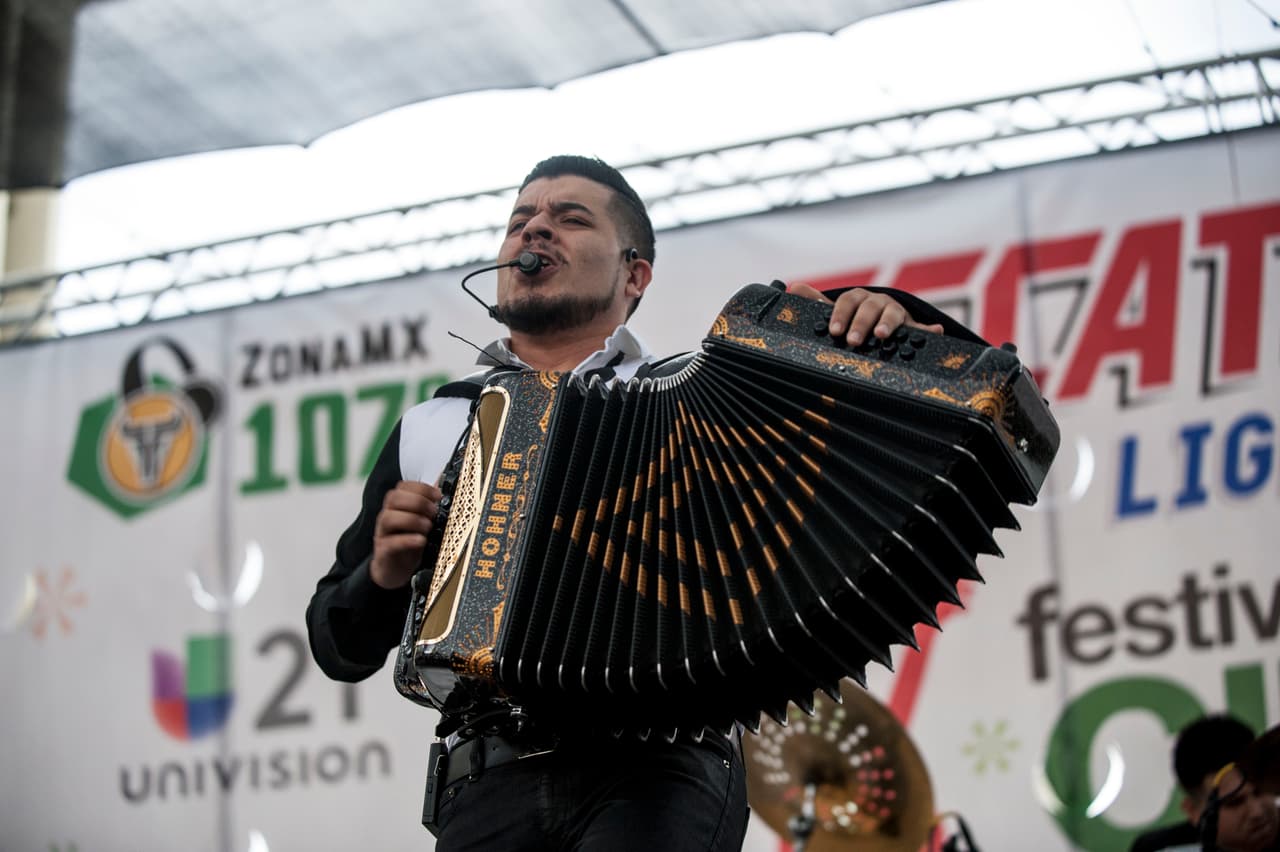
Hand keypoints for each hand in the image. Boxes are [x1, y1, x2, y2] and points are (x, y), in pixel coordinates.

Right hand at [370, 481, 441, 588]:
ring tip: (427, 527)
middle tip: (433, 512)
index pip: (403, 486)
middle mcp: (387, 516)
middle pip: (394, 498)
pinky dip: (407, 540)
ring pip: (389, 518)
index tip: (438, 496)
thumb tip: (441, 487)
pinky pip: (391, 542)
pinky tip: (421, 540)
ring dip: (412, 520)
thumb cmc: (409, 543)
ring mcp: (383, 533)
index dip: (422, 488)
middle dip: (417, 502)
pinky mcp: (383, 551)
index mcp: (396, 506)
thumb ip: (429, 506)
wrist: (395, 569)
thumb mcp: (422, 523)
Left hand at [788, 282, 943, 345]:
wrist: (880, 322)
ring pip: (893, 315)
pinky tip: (936, 332)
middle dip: (861, 323)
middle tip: (854, 340)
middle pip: (869, 309)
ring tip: (882, 335)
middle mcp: (876, 303)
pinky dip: (929, 330)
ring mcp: (895, 314)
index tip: (834, 330)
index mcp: (857, 299)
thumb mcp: (834, 312)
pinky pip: (922, 329)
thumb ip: (815, 303)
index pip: (847, 302)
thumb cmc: (854, 318)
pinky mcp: (912, 327)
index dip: (841, 314)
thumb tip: (794, 287)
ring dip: (888, 323)